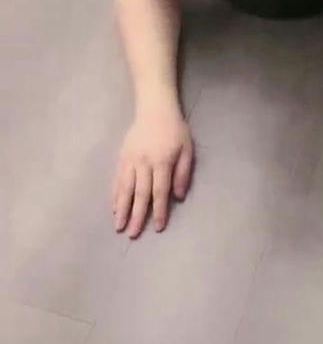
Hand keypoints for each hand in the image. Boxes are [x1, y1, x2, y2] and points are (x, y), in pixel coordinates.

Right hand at [112, 102, 193, 237]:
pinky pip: (117, 179)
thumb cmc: (175, 130)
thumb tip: (178, 196)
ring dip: (122, 209)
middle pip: (140, 193)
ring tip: (118, 226)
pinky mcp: (122, 157)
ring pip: (125, 188)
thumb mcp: (187, 149)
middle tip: (133, 234)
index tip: (158, 227)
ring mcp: (130, 160)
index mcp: (162, 162)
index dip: (159, 210)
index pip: (160, 191)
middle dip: (137, 215)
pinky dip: (115, 194)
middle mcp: (144, 163)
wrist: (154, 109)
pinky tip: (113, 207)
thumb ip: (183, 173)